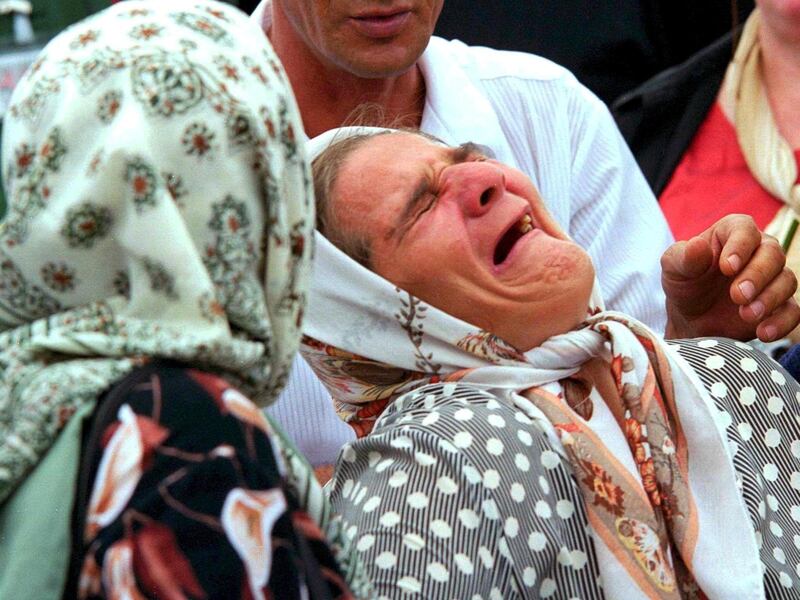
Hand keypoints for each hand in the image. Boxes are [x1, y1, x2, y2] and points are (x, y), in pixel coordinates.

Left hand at [661, 214, 798, 340]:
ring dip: (769, 299)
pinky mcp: (780, 305)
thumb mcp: (674, 269)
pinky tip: (763, 332)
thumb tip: (698, 245)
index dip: (740, 246)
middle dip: (756, 275)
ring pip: (787, 281)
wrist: (691, 319)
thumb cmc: (684, 284)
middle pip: (772, 254)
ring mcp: (772, 278)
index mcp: (731, 233)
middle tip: (737, 295)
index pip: (744, 230)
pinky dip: (782, 322)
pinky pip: (793, 311)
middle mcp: (759, 251)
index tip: (727, 267)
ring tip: (746, 315)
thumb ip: (684, 256)